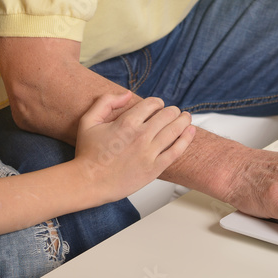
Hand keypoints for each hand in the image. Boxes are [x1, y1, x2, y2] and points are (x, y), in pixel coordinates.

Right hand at [75, 93, 194, 202]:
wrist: (89, 182)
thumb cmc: (88, 154)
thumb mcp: (89, 121)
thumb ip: (106, 102)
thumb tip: (127, 94)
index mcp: (127, 122)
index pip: (152, 104)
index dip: (157, 102)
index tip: (158, 106)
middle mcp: (141, 136)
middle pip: (167, 115)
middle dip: (172, 110)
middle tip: (174, 112)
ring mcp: (149, 153)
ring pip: (175, 130)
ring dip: (183, 120)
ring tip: (186, 117)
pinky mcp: (154, 168)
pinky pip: (176, 151)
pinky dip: (186, 139)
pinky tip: (190, 131)